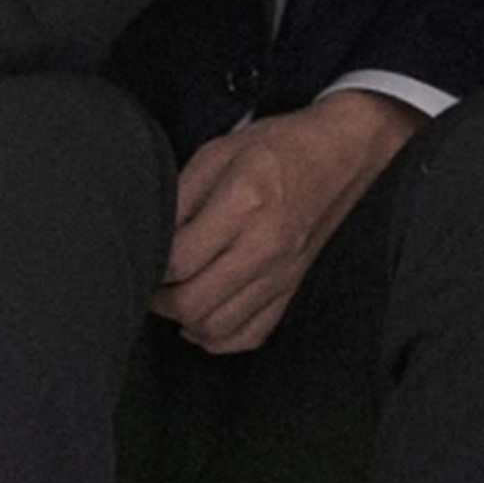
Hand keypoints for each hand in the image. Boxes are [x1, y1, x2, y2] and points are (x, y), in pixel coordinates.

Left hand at [151, 90, 424, 354]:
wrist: (340, 154)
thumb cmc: (279, 146)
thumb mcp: (219, 151)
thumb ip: (181, 194)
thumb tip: (152, 236)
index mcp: (244, 203)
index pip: (179, 260)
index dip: (150, 264)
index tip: (143, 254)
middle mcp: (265, 245)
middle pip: (193, 303)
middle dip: (159, 299)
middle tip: (150, 280)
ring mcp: (281, 273)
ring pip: (217, 328)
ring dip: (184, 319)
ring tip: (173, 295)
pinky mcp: (291, 287)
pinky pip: (250, 334)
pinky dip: (219, 336)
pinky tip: (204, 316)